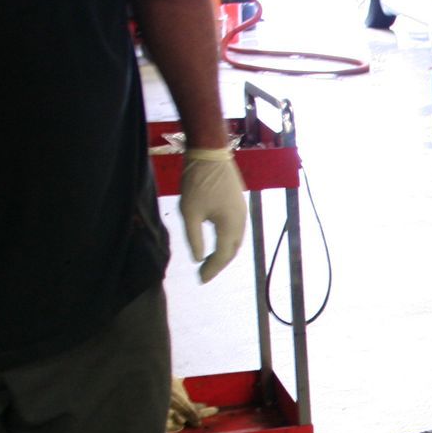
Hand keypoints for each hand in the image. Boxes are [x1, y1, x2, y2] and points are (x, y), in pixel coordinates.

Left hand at [179, 147, 246, 282]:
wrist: (209, 153)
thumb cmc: (197, 182)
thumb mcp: (189, 212)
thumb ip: (194, 238)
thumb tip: (197, 258)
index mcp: (230, 225)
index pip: (223, 256)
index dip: (212, 269)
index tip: (200, 279)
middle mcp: (241, 221)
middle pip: (233, 250)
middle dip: (219, 263)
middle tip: (204, 272)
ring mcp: (242, 211)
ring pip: (236, 240)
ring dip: (224, 251)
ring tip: (209, 259)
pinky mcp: (239, 203)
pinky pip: (235, 228)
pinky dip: (226, 239)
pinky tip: (216, 239)